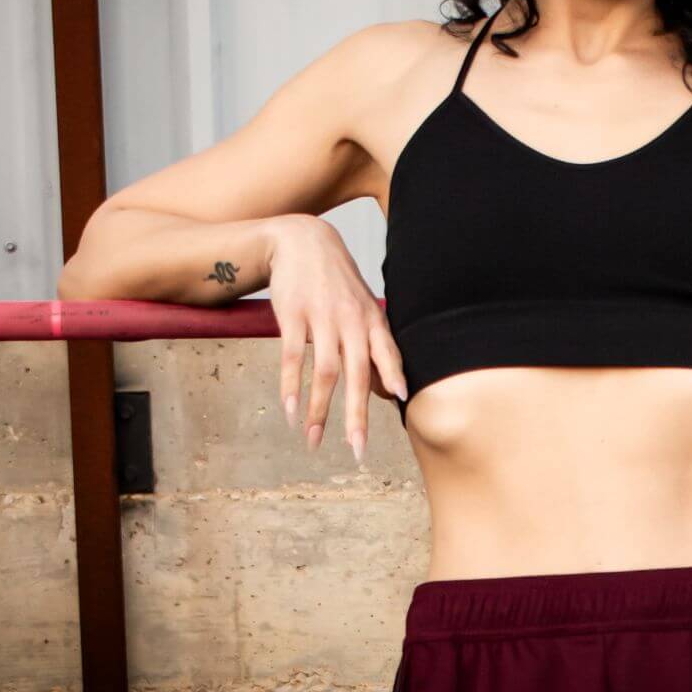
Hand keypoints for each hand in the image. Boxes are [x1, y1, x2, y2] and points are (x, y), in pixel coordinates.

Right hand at [266, 214, 407, 463]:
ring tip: (313, 441)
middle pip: (357, 374)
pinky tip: (290, 411)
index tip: (402, 401)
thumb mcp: (362, 307)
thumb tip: (388, 391)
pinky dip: (291, 387)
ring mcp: (322, 318)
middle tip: (357, 450)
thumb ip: (374, 346)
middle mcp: (351, 320)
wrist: (303, 240)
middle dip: (357, 416)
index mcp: (372, 319)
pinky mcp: (293, 316)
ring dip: (319, 411)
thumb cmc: (337, 283)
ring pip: (325, 372)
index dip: (394, 375)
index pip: (388, 352)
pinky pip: (293, 358)